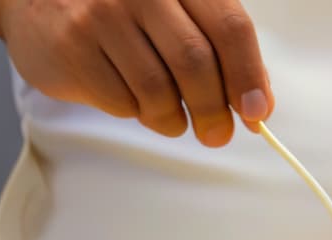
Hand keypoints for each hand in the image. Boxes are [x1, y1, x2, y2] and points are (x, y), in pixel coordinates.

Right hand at [0, 0, 272, 145]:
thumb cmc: (118, 8)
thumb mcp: (173, 9)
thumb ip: (217, 45)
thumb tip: (258, 102)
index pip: (229, 27)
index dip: (249, 77)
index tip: (258, 114)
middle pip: (196, 63)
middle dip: (214, 110)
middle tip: (217, 134)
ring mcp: (102, 14)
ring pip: (159, 91)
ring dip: (173, 118)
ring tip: (171, 118)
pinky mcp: (73, 47)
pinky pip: (123, 102)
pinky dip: (137, 114)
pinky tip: (131, 99)